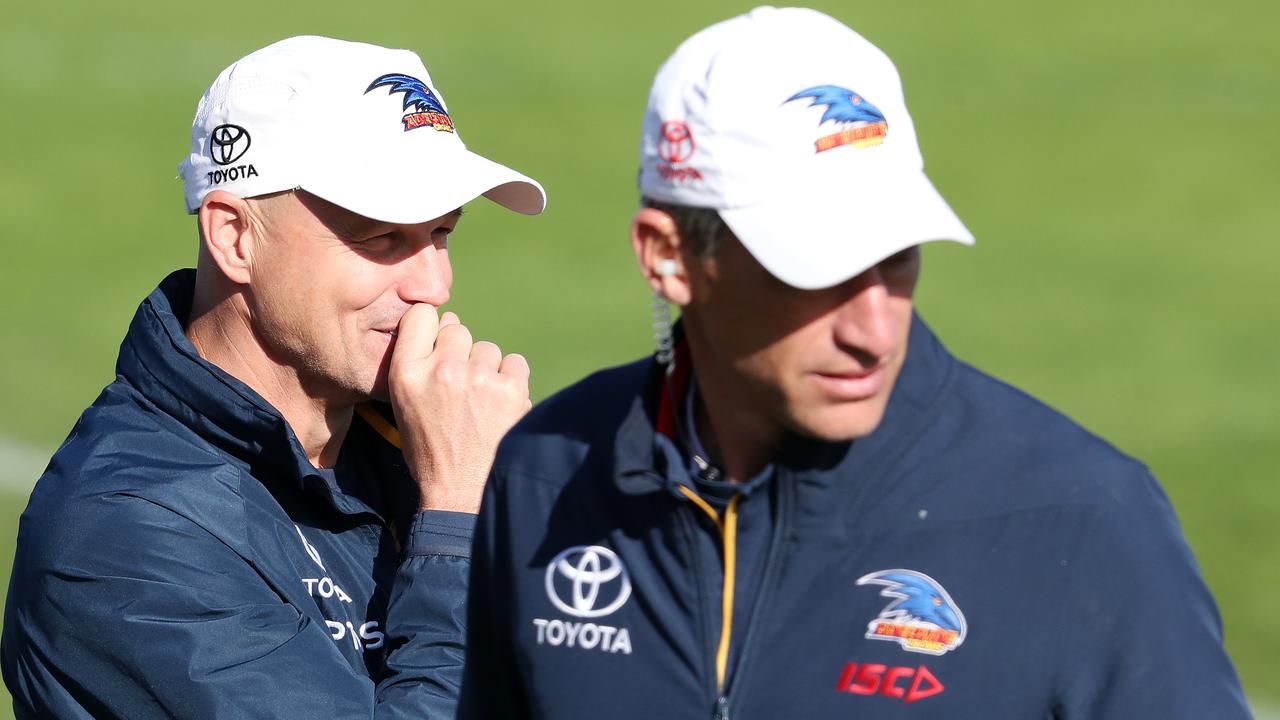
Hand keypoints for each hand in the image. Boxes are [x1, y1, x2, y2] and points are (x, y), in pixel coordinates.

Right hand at [387, 305, 531, 513]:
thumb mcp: (405, 406)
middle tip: (461, 387)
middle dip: (461, 352)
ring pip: (488, 349)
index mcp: (406, 372)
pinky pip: (515, 363)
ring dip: (487, 370)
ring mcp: (477, 377)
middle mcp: (441, 369)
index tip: (438, 343)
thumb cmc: (430, 450)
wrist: (460, 493)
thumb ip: (419, 362)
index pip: (422, 314)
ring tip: (480, 405)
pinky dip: (511, 381)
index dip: (433, 326)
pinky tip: (500, 406)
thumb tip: (449, 320)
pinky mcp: (509, 389)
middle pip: (458, 330)